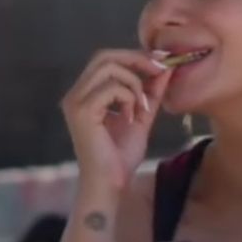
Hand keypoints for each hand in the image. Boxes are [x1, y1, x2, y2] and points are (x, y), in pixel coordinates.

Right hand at [62, 49, 173, 193]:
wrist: (110, 184)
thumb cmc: (120, 157)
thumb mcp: (141, 117)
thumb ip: (150, 93)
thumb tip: (165, 67)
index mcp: (85, 94)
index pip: (106, 60)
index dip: (134, 57)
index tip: (160, 64)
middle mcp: (76, 94)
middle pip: (104, 56)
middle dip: (136, 60)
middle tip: (159, 71)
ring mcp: (76, 102)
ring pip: (109, 68)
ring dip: (134, 83)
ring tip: (141, 107)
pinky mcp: (82, 111)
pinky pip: (112, 88)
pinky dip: (128, 98)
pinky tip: (131, 118)